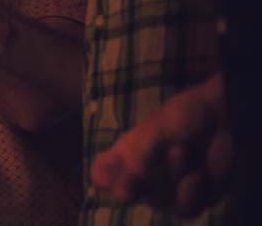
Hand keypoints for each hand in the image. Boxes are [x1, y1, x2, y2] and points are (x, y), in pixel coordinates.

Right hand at [91, 73, 230, 218]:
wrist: (222, 118)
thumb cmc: (181, 116)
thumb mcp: (154, 130)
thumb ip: (138, 157)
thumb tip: (126, 188)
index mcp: (127, 154)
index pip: (103, 173)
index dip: (102, 179)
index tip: (105, 180)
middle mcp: (143, 175)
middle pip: (125, 193)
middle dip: (131, 188)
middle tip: (132, 185)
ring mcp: (167, 188)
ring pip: (158, 201)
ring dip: (170, 177)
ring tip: (180, 150)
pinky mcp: (192, 197)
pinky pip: (184, 208)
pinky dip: (190, 191)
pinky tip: (197, 173)